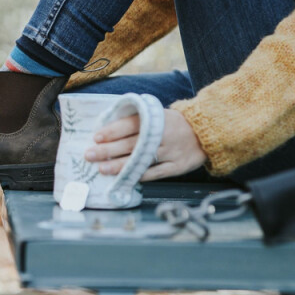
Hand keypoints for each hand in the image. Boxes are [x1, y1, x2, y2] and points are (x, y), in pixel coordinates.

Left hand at [84, 108, 206, 180]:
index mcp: (156, 119)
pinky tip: (124, 178)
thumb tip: (108, 132)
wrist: (205, 132)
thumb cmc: (173, 125)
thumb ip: (138, 122)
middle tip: (90, 155)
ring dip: (120, 165)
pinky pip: (155, 173)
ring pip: (142, 160)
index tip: (97, 137)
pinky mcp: (177, 167)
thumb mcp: (158, 116)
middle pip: (132, 143)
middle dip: (108, 150)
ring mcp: (171, 152)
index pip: (131, 124)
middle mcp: (163, 135)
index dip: (113, 131)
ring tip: (102, 169)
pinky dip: (140, 176)